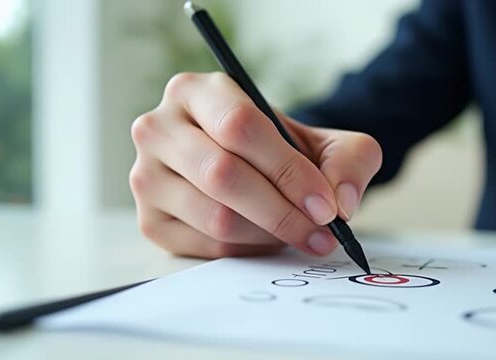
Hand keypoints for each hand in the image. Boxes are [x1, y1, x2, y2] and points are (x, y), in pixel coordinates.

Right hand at [129, 72, 381, 258]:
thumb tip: (342, 201)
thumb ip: (349, 160)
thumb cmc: (283, 149)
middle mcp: (158, 128)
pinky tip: (269, 239)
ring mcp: (146, 176)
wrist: (253, 168)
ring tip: (302, 234)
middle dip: (282, 211)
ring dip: (269, 234)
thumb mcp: (327, 141)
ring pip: (215, 216)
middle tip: (321, 231)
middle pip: (222, 174)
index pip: (239, 127)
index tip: (326, 204)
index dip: (288, 170)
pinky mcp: (150, 221)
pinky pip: (206, 246)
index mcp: (195, 91)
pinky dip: (249, 250)